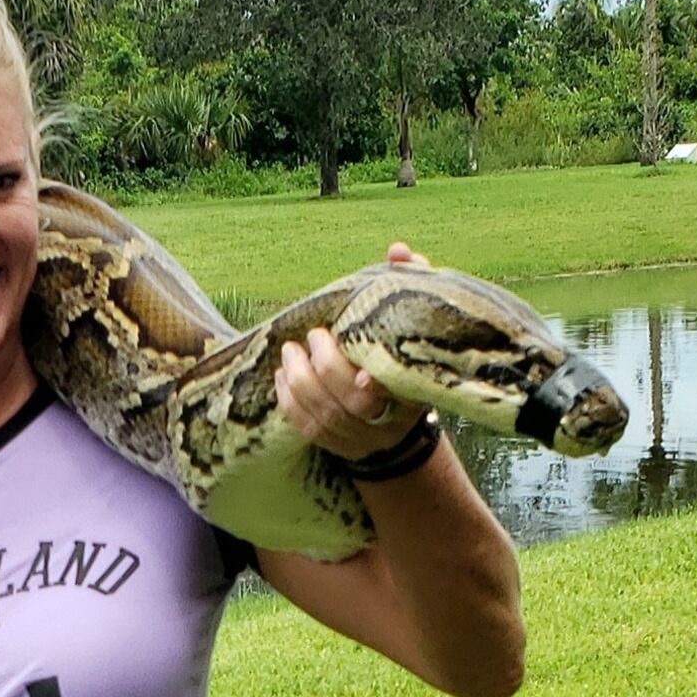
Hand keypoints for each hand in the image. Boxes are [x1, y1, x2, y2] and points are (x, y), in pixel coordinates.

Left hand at [274, 242, 431, 461]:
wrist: (402, 412)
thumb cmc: (403, 351)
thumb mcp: (411, 320)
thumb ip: (408, 284)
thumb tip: (397, 250)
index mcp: (414, 393)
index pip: (394, 394)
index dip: (374, 386)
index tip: (361, 372)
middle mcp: (390, 424)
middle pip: (353, 406)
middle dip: (326, 370)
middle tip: (312, 337)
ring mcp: (364, 440)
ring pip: (326, 419)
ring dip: (301, 384)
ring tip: (289, 352)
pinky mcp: (339, 446)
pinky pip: (309, 430)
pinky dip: (290, 403)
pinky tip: (282, 378)